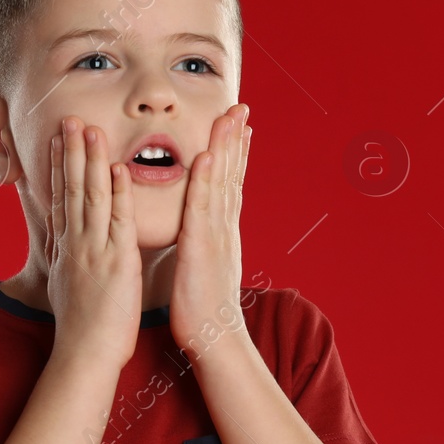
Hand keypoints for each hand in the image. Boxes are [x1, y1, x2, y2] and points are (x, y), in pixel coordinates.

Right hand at [44, 116, 142, 370]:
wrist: (85, 354)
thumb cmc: (81, 326)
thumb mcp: (65, 283)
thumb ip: (65, 256)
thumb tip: (59, 238)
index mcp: (67, 248)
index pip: (61, 198)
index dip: (60, 166)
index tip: (59, 139)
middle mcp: (76, 244)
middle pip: (72, 189)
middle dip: (71, 152)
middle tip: (69, 118)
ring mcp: (94, 251)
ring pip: (91, 197)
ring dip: (91, 161)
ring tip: (89, 129)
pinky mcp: (116, 262)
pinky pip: (117, 222)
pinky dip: (118, 195)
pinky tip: (118, 169)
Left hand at [169, 103, 251, 351]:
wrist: (215, 338)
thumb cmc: (204, 310)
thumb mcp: (206, 268)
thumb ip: (206, 245)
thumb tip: (206, 235)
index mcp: (222, 232)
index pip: (230, 184)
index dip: (235, 154)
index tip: (238, 126)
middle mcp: (224, 228)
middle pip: (232, 175)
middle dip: (236, 139)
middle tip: (240, 105)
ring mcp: (217, 235)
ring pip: (223, 183)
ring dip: (226, 147)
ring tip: (229, 116)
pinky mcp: (203, 247)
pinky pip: (204, 207)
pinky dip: (207, 180)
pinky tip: (208, 155)